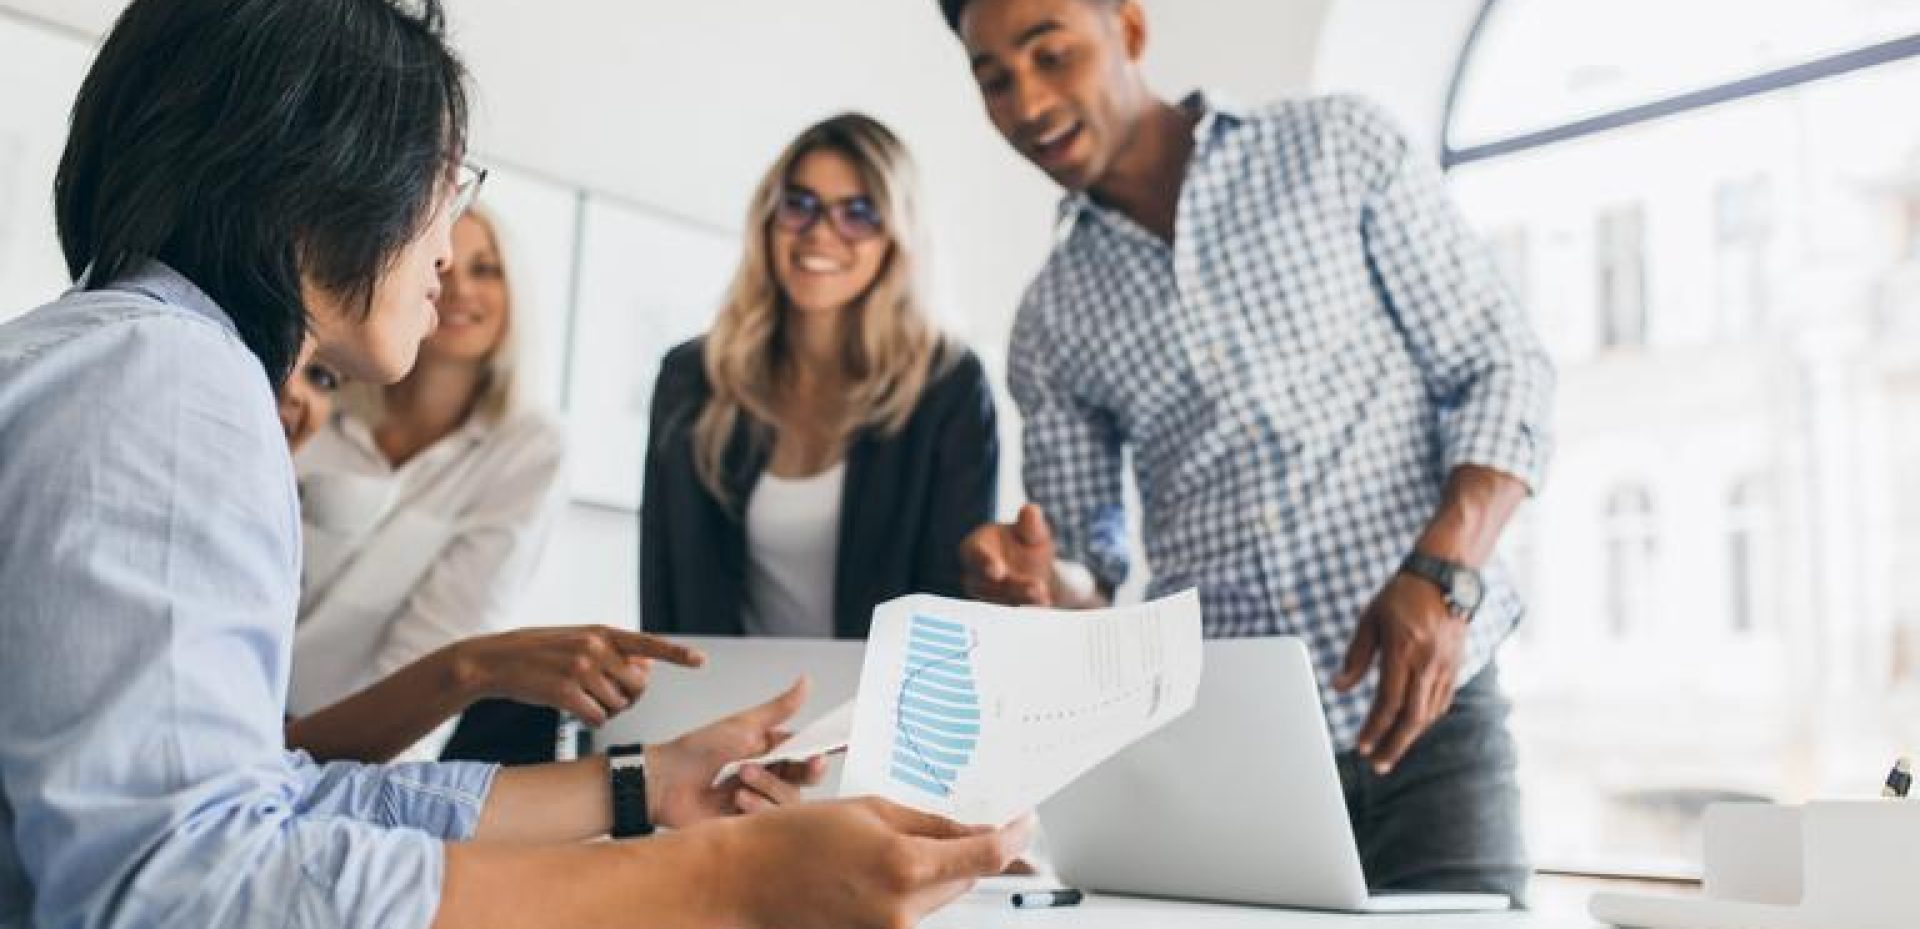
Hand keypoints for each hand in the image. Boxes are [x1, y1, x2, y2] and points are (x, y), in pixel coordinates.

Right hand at [450, 625, 704, 726]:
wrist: (496, 660)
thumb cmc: (540, 652)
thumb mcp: (579, 641)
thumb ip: (612, 652)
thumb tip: (647, 667)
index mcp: (602, 632)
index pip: (648, 643)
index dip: (676, 654)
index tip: (701, 660)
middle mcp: (595, 647)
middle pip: (638, 686)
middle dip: (628, 698)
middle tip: (608, 697)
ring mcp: (580, 669)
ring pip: (618, 705)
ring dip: (606, 711)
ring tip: (584, 699)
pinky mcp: (565, 692)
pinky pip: (597, 718)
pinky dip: (590, 720)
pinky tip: (576, 711)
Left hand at [645, 678, 828, 827]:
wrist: (665, 782)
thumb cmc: (698, 750)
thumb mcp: (744, 725)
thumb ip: (780, 708)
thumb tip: (806, 682)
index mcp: (772, 753)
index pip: (808, 756)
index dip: (819, 757)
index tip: (825, 754)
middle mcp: (770, 778)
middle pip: (804, 782)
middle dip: (793, 773)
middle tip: (773, 763)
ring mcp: (760, 802)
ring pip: (790, 803)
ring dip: (769, 788)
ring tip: (741, 780)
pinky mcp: (749, 824)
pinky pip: (771, 821)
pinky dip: (757, 807)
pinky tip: (738, 800)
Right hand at [719, 799, 1032, 928]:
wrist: (743, 881)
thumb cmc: (793, 839)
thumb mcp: (868, 810)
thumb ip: (928, 823)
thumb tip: (972, 831)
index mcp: (904, 866)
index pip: (985, 857)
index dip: (1013, 838)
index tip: (1024, 823)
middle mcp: (903, 909)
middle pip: (964, 879)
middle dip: (965, 852)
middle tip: (957, 824)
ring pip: (937, 897)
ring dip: (933, 872)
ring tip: (890, 847)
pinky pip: (910, 913)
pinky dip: (907, 891)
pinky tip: (877, 871)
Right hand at [960, 503, 1056, 605]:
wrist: (1032, 566)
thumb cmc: (1025, 542)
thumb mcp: (1031, 531)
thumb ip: (1030, 524)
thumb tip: (1031, 510)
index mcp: (973, 547)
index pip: (975, 555)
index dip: (985, 563)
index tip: (998, 571)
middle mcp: (974, 574)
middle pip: (990, 583)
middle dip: (1014, 586)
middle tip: (1035, 588)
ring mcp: (985, 593)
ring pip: (1001, 598)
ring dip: (1022, 598)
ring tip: (1043, 595)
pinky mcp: (1000, 606)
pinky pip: (1012, 607)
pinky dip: (1028, 604)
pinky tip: (1044, 601)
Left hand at [1334, 573, 1468, 774]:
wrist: (1444, 577)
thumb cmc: (1401, 595)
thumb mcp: (1371, 620)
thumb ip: (1356, 657)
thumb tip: (1338, 687)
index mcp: (1404, 652)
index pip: (1388, 702)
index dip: (1374, 729)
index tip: (1360, 747)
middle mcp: (1428, 664)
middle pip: (1411, 718)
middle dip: (1393, 746)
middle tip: (1377, 766)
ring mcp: (1445, 667)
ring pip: (1428, 714)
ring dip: (1409, 737)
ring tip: (1390, 752)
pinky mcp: (1455, 667)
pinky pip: (1441, 702)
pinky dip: (1425, 720)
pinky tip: (1411, 728)